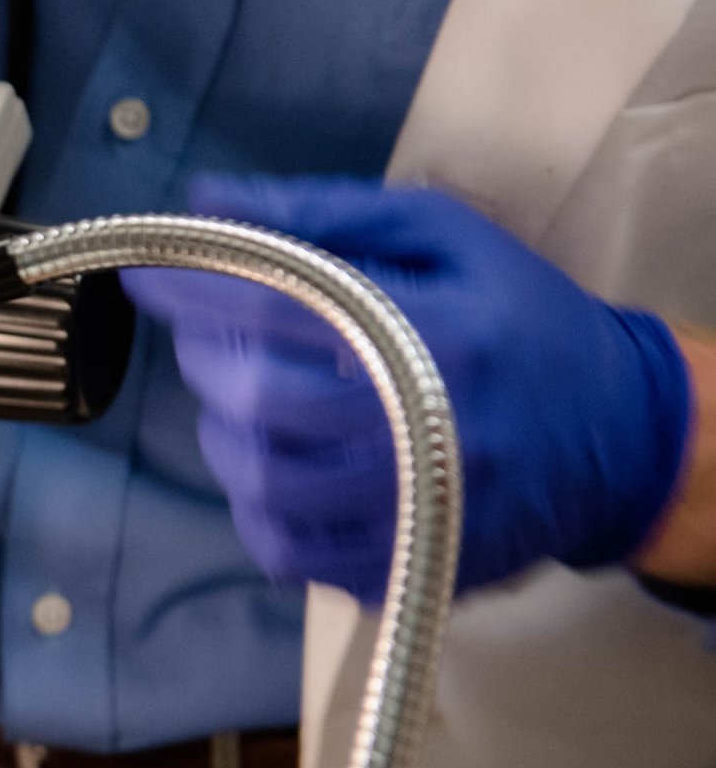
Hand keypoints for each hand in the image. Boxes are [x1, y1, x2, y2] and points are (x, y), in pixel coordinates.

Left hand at [122, 177, 693, 603]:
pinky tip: (275, 467)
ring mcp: (418, 510)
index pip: (281, 307)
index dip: (196, 290)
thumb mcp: (446, 236)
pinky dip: (255, 507)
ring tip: (243, 399)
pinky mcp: (407, 565)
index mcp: (441, 331)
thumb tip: (208, 202)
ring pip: (263, 483)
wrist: (619, 437)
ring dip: (223, 434)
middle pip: (262, 403)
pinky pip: (288, 550)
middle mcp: (429, 428)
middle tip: (207, 335)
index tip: (149, 274)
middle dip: (207, 360)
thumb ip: (323, 215)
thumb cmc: (520, 320)